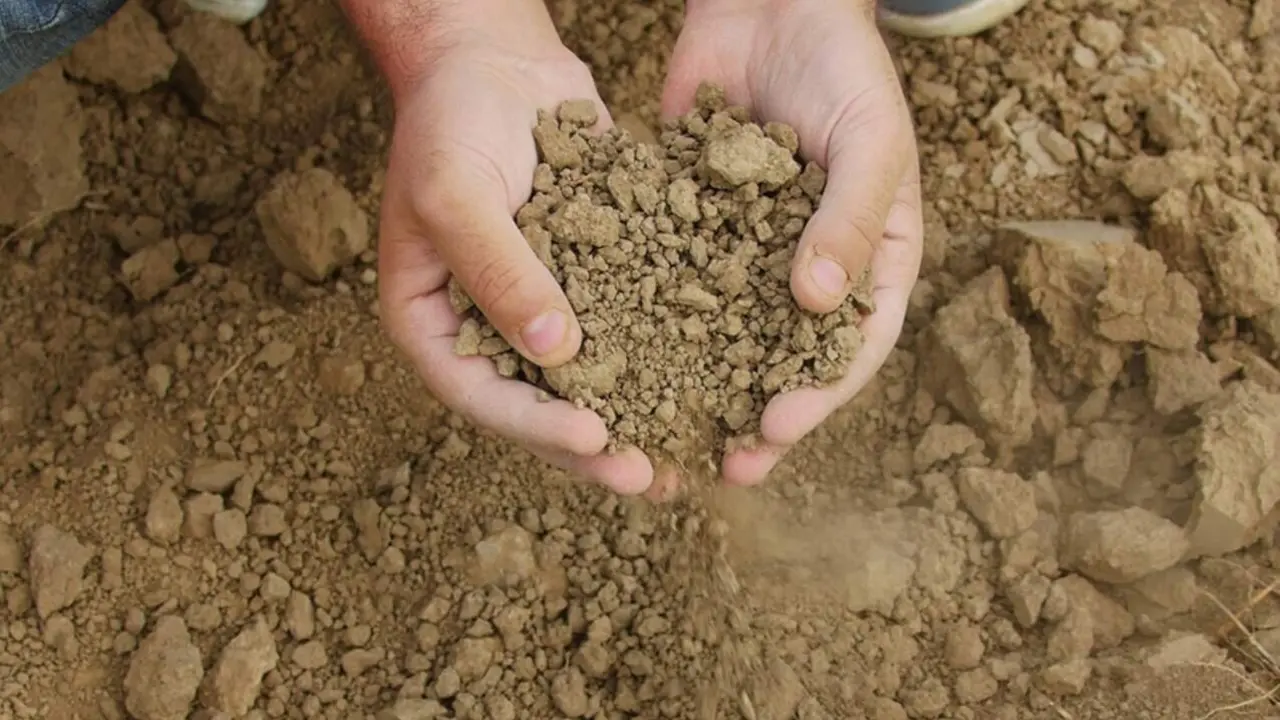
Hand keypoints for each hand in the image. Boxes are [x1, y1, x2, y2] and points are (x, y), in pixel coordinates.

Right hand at [341, 0, 653, 494]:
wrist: (492, 60)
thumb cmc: (452, 119)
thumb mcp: (458, 192)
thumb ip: (500, 271)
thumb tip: (556, 353)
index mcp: (431, 322)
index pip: (479, 394)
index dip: (536, 423)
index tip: (597, 438)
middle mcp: (483, 328)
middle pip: (535, 406)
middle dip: (592, 445)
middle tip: (649, 477)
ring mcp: (534, 309)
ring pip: (582, 383)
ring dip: (630, 418)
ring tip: (682, 459)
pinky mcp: (583, 283)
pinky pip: (618, 331)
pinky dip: (653, 359)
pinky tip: (703, 383)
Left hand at [662, 0, 924, 485]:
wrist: (772, 4)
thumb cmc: (843, 66)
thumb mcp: (869, 139)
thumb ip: (850, 217)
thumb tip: (816, 302)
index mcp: (873, 258)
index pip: (855, 345)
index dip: (820, 392)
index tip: (778, 427)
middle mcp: (813, 268)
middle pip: (791, 360)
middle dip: (762, 414)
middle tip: (729, 466)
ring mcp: (752, 253)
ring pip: (732, 336)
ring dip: (707, 386)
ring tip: (673, 432)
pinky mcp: (696, 230)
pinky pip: (681, 285)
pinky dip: (660, 324)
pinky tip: (628, 360)